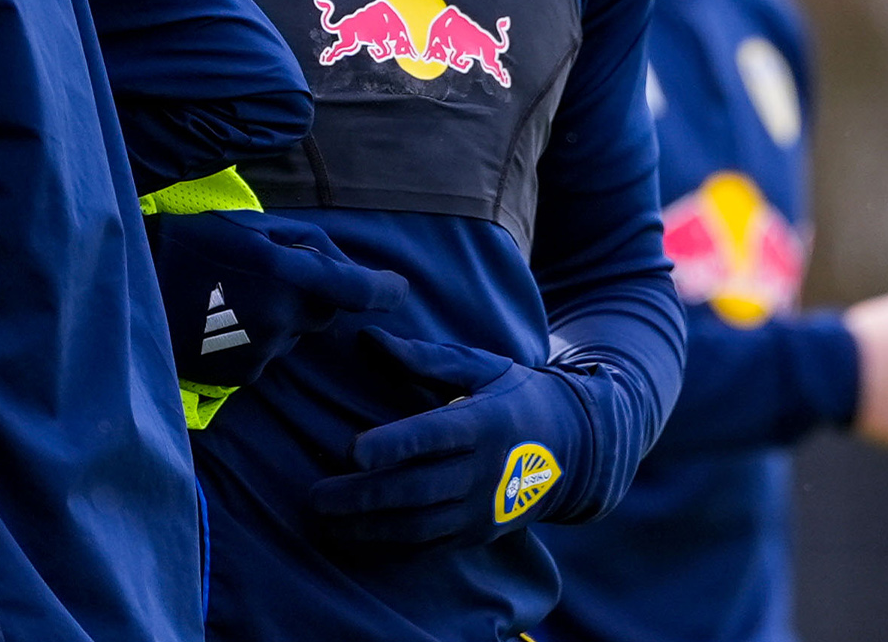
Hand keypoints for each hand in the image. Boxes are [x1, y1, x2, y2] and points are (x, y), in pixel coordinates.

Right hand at [149, 210, 406, 388]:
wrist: (133, 288)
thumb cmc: (196, 244)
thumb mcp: (255, 226)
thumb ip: (309, 246)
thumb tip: (349, 272)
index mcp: (288, 274)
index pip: (359, 290)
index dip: (386, 289)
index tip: (398, 288)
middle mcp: (281, 317)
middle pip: (325, 313)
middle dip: (312, 295)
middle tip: (271, 274)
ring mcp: (261, 351)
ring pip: (294, 334)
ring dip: (280, 317)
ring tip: (234, 296)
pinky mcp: (242, 374)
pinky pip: (268, 354)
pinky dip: (256, 338)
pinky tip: (223, 320)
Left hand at [306, 329, 588, 548]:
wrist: (574, 450)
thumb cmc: (514, 396)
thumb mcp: (481, 366)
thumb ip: (424, 357)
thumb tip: (368, 338)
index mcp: (484, 423)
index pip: (434, 436)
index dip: (394, 445)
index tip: (351, 449)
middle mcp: (484, 472)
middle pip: (419, 489)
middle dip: (364, 496)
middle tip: (314, 496)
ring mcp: (481, 510)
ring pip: (419, 527)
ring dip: (367, 528)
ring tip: (322, 521)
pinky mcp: (475, 535)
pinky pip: (427, 549)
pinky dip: (386, 548)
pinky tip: (349, 540)